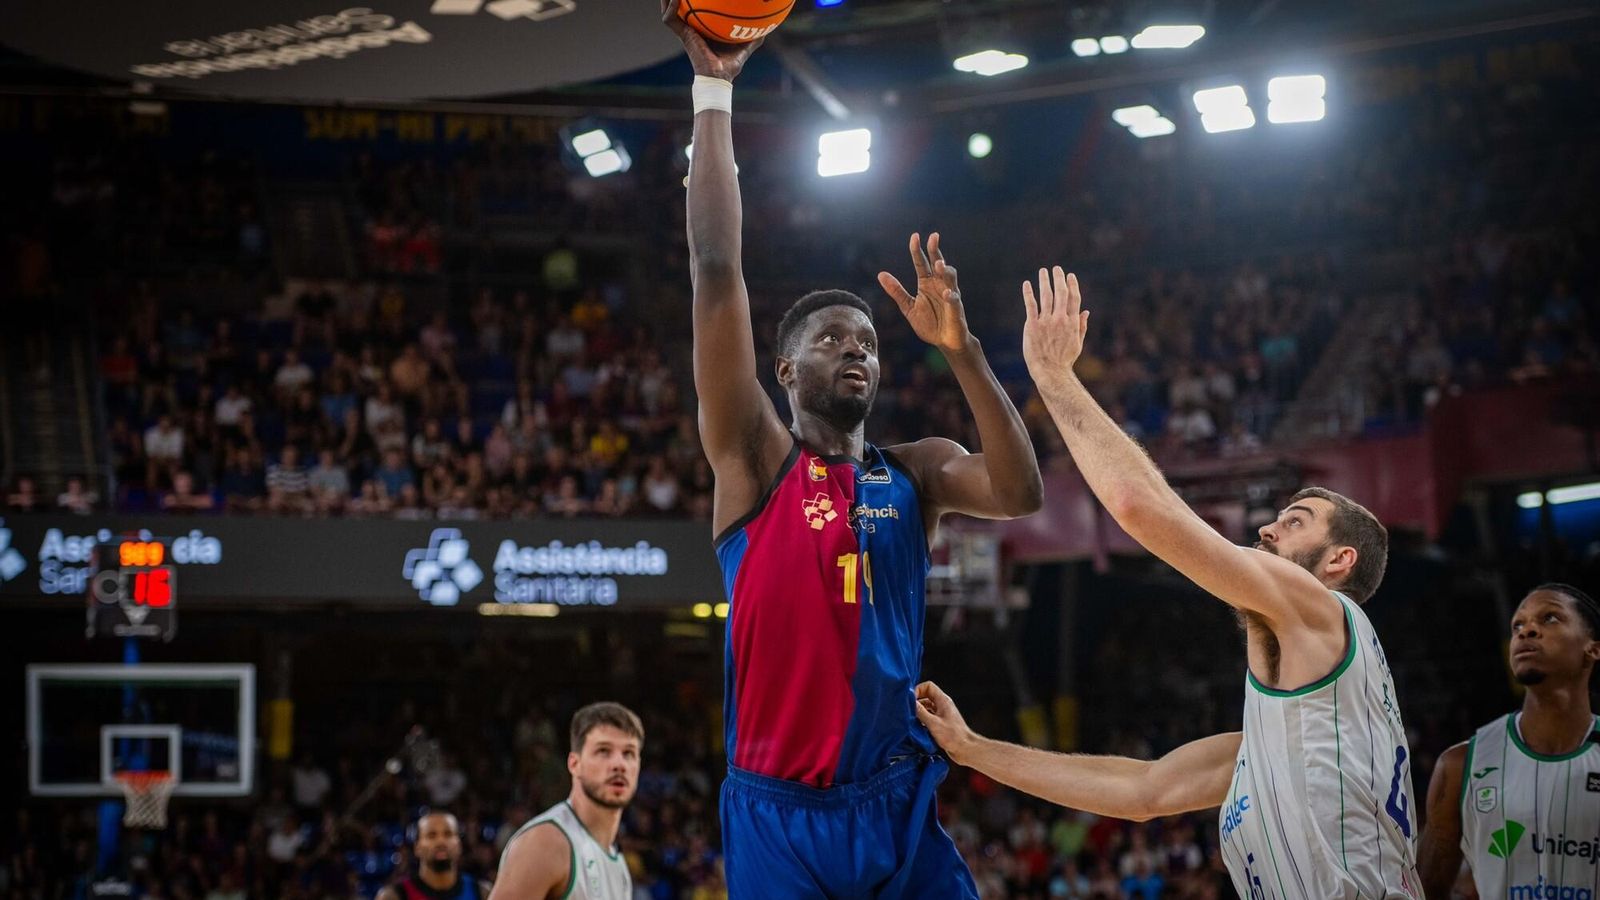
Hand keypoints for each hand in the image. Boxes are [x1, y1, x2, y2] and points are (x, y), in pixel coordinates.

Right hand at [661, 0, 764, 81]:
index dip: (692, 2)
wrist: (719, 77)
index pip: (695, 12)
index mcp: (702, 30)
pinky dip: (670, 7)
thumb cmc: (730, 65)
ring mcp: (685, 32)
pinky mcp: (682, 36)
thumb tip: (768, 29)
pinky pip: (671, 19)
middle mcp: (691, 28)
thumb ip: (754, 37)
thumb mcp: (745, 46)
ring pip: (668, 10)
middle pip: (679, 8)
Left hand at [878, 233, 972, 353]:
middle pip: (937, 263)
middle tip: (933, 236)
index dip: (917, 250)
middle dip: (935, 250)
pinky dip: (950, 295)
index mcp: (926, 283)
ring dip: (945, 270)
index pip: (921, 263)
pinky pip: (954, 299)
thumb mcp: (908, 307)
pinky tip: (946, 293)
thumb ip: (896, 291)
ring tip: (938, 264)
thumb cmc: (929, 323)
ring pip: (949, 277)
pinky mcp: (956, 308)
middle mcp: (939, 285)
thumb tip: (881, 274)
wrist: (945, 341)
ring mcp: (949, 294)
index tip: (914, 236)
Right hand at [913, 681, 977, 764]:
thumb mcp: (933, 723)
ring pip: (926, 707)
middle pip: (926, 696)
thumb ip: (921, 712)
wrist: (965, 749)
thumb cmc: (954, 737)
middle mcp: (942, 705)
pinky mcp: (940, 723)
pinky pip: (928, 717)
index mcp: (943, 701)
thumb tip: (911, 703)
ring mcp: (941, 714)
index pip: (928, 686)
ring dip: (918, 712)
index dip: (918, 690)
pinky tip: (918, 728)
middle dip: (916, 702)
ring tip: (912, 720)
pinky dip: (922, 720)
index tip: (911, 700)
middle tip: (909, 711)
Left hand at [1022, 266, 1090, 389]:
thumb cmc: (1065, 360)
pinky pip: (1030, 306)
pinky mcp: (1032, 326)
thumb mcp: (1078, 343)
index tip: (1070, 276)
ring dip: (1045, 281)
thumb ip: (1081, 326)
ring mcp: (1046, 322)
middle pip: (1061, 293)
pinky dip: (1028, 293)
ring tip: (1043, 271)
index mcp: (1072, 322)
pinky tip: (1027, 284)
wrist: (1050, 371)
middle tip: (1056, 269)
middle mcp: (1060, 319)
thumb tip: (1086, 312)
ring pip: (1046, 296)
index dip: (1072, 285)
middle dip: (1059, 279)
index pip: (1074, 298)